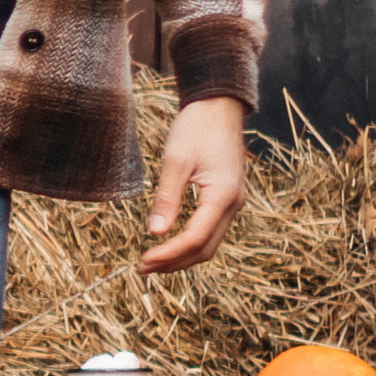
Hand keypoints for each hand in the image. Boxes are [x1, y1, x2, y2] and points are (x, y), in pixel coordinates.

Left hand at [139, 93, 246, 274]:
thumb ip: (167, 198)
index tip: (142, 261)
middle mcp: (233, 205)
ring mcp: (233, 204)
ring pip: (209, 244)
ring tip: (151, 262)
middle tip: (141, 269)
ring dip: (181, 257)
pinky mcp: (226, 200)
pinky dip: (189, 243)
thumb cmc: (196, 128)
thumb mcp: (176, 160)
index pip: (195, 238)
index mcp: (222, 196)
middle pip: (204, 249)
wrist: (219, 107)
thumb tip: (155, 233)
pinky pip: (209, 231)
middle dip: (174, 263)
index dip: (168, 255)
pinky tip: (168, 244)